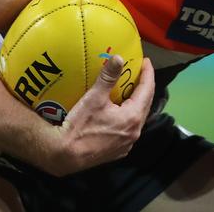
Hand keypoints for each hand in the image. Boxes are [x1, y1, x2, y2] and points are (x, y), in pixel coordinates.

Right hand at [52, 55, 154, 175]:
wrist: (65, 155)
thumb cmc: (80, 125)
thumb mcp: (95, 98)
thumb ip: (108, 77)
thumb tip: (118, 58)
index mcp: (133, 117)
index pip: (147, 90)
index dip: (148, 74)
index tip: (145, 61)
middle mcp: (135, 132)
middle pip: (145, 104)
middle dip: (144, 87)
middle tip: (139, 72)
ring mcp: (127, 144)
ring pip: (137, 118)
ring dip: (136, 102)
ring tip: (130, 89)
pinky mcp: (118, 151)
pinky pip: (129, 129)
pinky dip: (128, 116)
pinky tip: (120, 111)